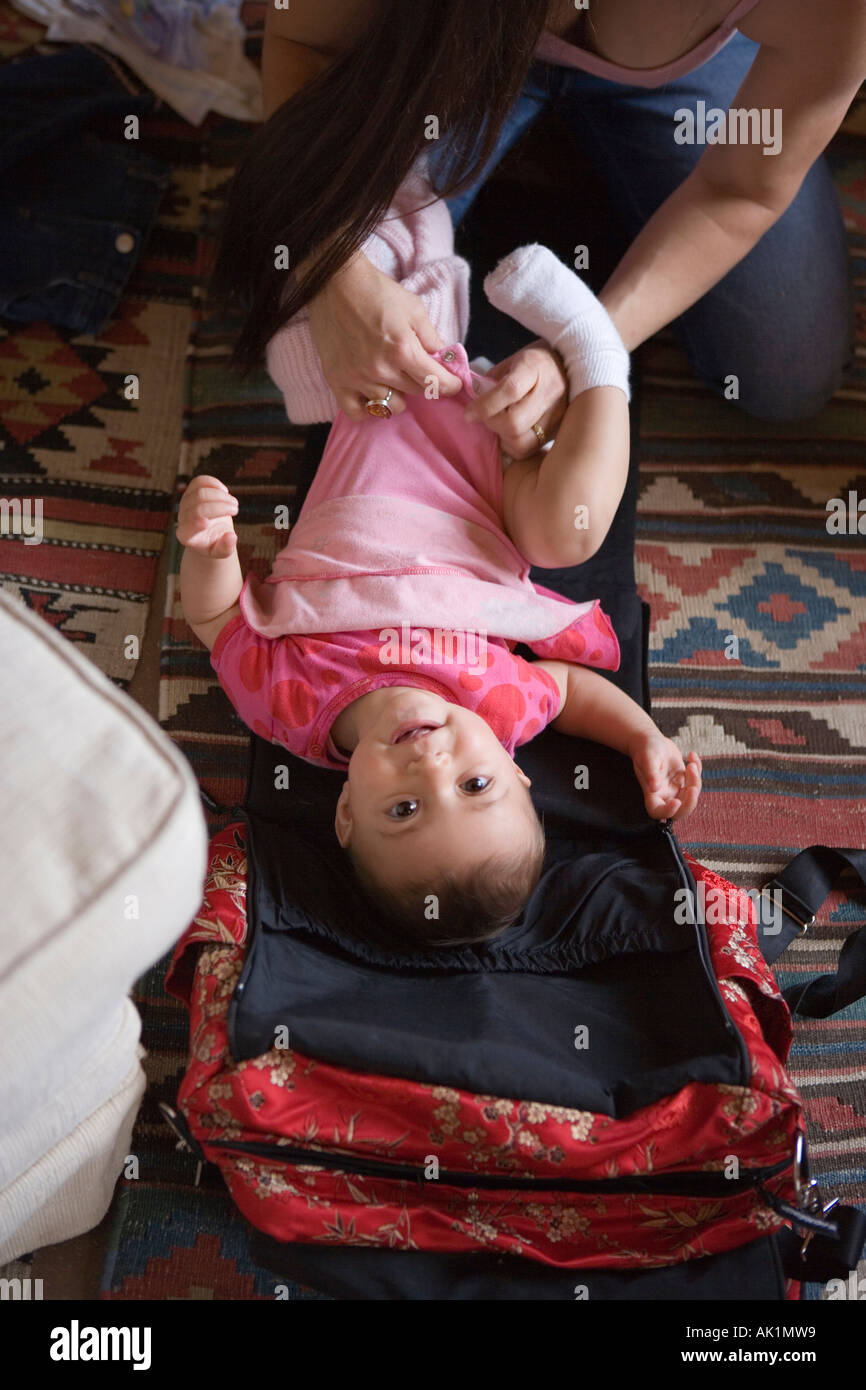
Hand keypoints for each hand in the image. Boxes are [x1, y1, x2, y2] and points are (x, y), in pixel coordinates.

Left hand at [176, 475, 238, 558]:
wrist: (211, 533)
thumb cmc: (216, 544)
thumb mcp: (222, 552)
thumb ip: (226, 547)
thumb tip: (232, 537)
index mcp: (186, 535)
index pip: (189, 525)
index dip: (196, 522)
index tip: (207, 522)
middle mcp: (182, 517)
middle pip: (199, 506)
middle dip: (220, 506)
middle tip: (236, 509)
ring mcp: (185, 502)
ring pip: (200, 491)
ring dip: (220, 495)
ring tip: (234, 503)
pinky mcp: (191, 491)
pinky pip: (200, 481)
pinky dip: (214, 483)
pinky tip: (224, 491)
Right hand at [307, 252, 463, 420]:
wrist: (334, 283)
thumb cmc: (377, 292)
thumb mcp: (414, 308)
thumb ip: (432, 338)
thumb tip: (446, 361)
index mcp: (402, 349)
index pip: (436, 383)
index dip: (450, 385)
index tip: (453, 383)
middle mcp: (380, 370)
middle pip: (415, 393)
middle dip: (423, 382)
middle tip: (418, 368)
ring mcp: (357, 378)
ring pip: (390, 406)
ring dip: (398, 394)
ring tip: (394, 378)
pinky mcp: (337, 382)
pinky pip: (358, 413)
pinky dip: (369, 408)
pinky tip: (373, 394)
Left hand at [464, 340, 568, 457]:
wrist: (571, 365)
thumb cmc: (535, 362)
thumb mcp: (512, 361)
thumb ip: (492, 381)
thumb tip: (475, 401)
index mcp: (536, 366)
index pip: (509, 390)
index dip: (485, 405)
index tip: (468, 413)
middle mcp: (551, 391)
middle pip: (514, 422)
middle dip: (492, 423)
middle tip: (485, 417)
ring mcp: (558, 414)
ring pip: (522, 441)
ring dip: (502, 436)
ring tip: (499, 423)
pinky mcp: (558, 430)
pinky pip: (529, 448)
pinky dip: (513, 444)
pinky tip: (511, 432)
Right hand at [630, 734, 701, 821]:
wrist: (651, 740)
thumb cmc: (645, 748)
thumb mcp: (647, 757)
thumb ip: (650, 772)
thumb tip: (654, 788)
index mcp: (651, 793)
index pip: (658, 812)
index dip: (668, 812)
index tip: (676, 801)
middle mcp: (664, 794)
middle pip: (680, 811)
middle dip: (690, 802)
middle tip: (693, 787)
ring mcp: (674, 788)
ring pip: (691, 796)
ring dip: (695, 780)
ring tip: (691, 762)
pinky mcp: (683, 780)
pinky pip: (695, 781)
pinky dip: (698, 768)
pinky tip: (692, 755)